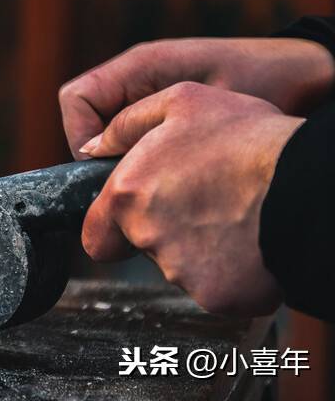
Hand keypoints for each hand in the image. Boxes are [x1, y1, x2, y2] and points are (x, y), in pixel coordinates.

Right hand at [60, 38, 332, 157]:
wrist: (303, 76)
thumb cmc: (260, 79)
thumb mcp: (200, 101)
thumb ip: (145, 122)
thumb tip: (92, 154)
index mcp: (136, 67)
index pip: (76, 99)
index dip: (81, 135)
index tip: (107, 168)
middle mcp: (134, 82)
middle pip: (84, 121)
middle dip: (99, 156)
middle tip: (131, 184)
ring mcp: (147, 100)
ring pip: (107, 137)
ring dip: (123, 162)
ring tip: (155, 183)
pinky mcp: (165, 118)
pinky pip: (134, 143)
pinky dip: (144, 163)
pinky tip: (172, 179)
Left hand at [80, 81, 299, 316]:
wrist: (308, 185)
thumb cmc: (248, 138)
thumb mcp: (181, 103)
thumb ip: (125, 125)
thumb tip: (93, 147)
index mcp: (129, 195)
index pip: (95, 236)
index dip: (113, 228)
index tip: (136, 216)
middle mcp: (148, 238)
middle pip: (142, 249)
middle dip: (161, 231)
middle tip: (200, 203)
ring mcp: (183, 273)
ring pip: (178, 268)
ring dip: (197, 248)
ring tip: (231, 215)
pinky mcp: (219, 296)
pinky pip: (215, 288)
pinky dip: (228, 271)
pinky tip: (247, 241)